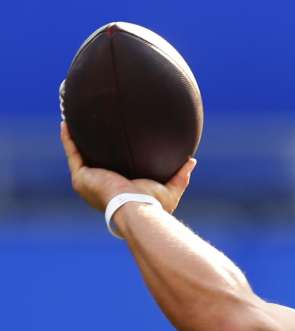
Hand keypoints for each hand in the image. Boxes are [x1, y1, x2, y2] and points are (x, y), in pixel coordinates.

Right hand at [60, 122, 194, 213]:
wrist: (136, 209)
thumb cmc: (153, 205)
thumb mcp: (170, 189)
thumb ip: (180, 176)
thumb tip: (191, 160)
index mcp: (117, 189)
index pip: (113, 172)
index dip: (111, 159)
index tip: (114, 144)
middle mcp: (99, 186)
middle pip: (93, 162)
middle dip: (91, 148)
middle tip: (93, 129)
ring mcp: (88, 182)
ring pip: (79, 156)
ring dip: (76, 140)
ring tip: (73, 121)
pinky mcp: (81, 177)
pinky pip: (72, 153)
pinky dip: (68, 139)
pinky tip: (66, 123)